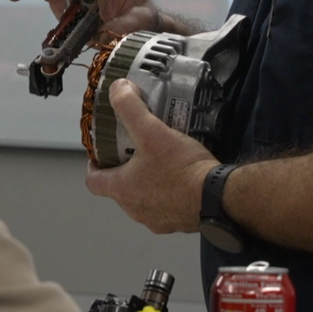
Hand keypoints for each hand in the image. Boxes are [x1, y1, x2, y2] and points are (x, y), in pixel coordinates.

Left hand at [84, 80, 219, 234]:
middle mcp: (136, 209)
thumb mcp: (152, 132)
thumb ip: (131, 108)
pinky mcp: (178, 222)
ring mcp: (157, 219)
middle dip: (125, 169)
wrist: (218, 197)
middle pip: (120, 189)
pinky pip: (167, 205)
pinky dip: (169, 192)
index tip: (100, 156)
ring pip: (144, 198)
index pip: (93, 182)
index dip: (94, 166)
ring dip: (148, 181)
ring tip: (161, 159)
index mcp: (123, 190)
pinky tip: (181, 175)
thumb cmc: (183, 170)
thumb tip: (118, 90)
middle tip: (135, 150)